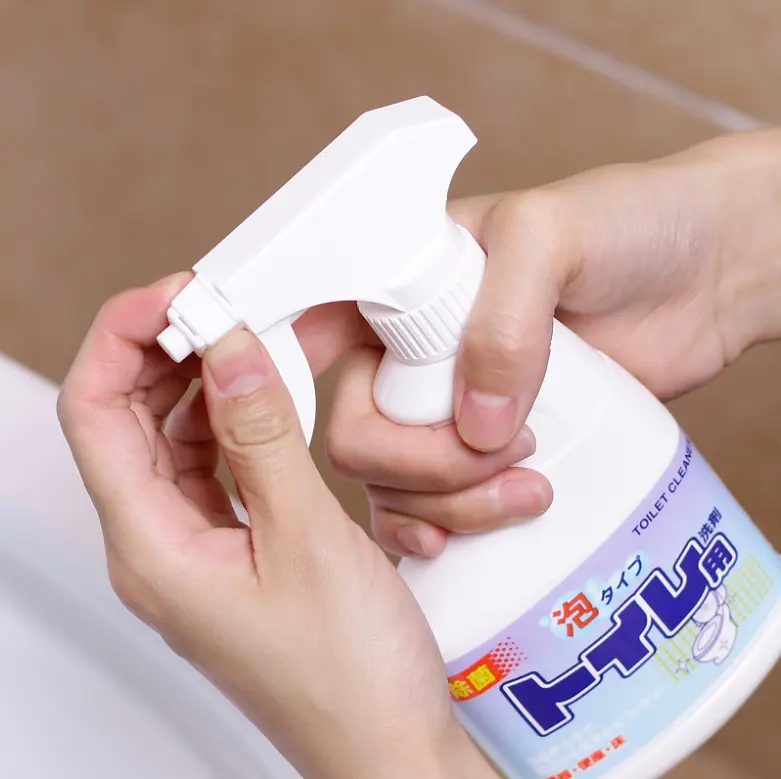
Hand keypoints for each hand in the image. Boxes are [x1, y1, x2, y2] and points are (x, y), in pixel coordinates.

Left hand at [57, 277, 498, 778]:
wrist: (386, 742)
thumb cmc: (348, 675)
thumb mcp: (308, 542)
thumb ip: (262, 438)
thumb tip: (229, 350)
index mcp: (151, 549)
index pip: (93, 414)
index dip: (121, 339)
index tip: (175, 295)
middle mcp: (159, 545)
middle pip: (125, 418)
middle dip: (161, 348)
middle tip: (218, 301)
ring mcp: (196, 545)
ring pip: (170, 436)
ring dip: (199, 379)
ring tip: (244, 334)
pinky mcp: (234, 545)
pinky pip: (212, 461)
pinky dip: (230, 415)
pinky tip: (264, 393)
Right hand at [306, 129, 780, 556]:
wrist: (709, 277)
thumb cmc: (630, 226)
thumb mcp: (552, 237)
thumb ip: (503, 320)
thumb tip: (475, 425)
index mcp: (405, 285)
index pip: (316, 328)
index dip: (284, 371)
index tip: (276, 410)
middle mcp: (415, 352)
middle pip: (358, 434)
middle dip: (418, 464)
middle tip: (498, 450)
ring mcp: (451, 408)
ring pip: (396, 483)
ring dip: (445, 505)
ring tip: (522, 490)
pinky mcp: (491, 451)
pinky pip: (436, 507)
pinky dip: (442, 530)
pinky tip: (458, 539)